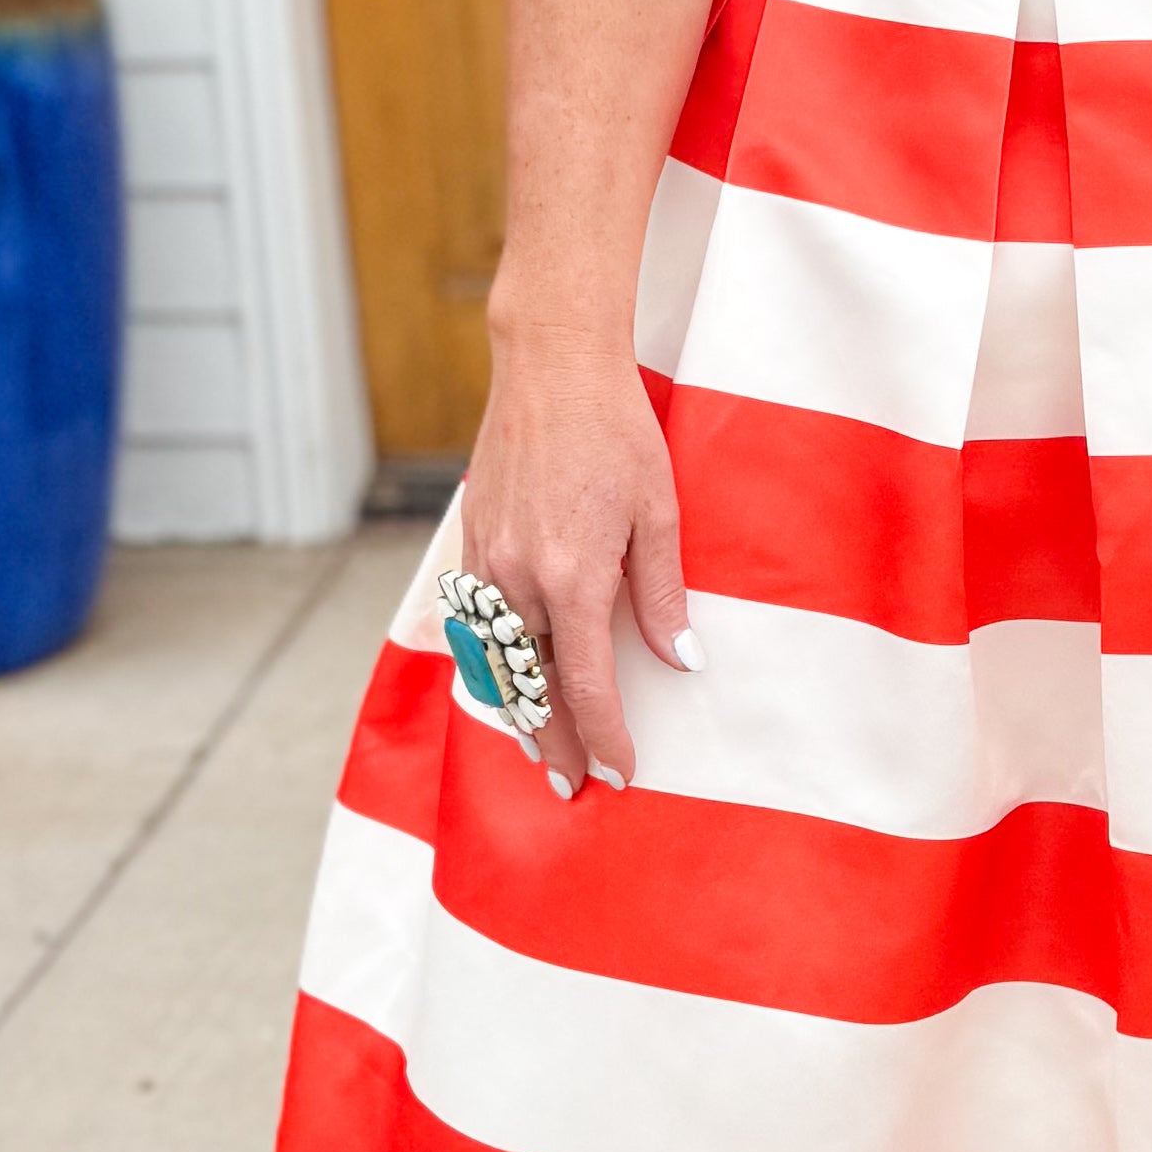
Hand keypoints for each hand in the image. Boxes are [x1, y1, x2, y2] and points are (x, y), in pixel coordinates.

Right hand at [454, 302, 690, 793]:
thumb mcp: (659, 512)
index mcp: (573, 576)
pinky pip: (474, 624)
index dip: (605, 737)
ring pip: (494, 661)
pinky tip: (509, 678)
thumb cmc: (616, 431)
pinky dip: (492, 662)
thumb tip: (681, 660)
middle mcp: (518, 578)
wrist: (550, 366)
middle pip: (531, 687)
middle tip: (569, 785)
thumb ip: (663, 594)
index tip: (621, 771)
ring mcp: (485, 562)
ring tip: (537, 747)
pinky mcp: (470, 542)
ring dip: (517, 708)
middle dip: (551, 743)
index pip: (588, 686)